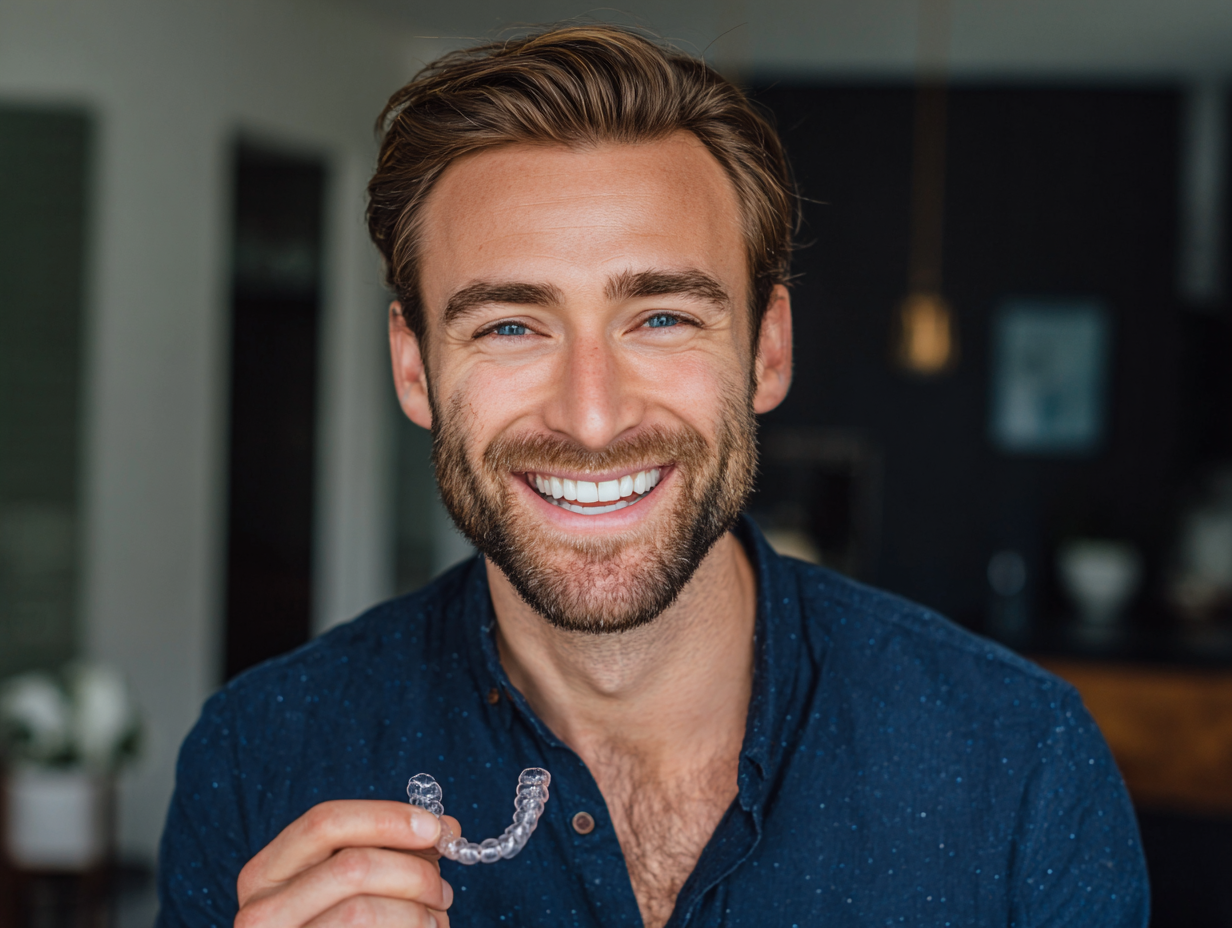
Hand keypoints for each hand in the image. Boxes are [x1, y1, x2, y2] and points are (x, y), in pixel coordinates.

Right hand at [235, 801, 459, 927]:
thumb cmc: (342, 927)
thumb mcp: (353, 884)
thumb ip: (392, 851)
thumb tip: (445, 827)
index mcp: (267, 872)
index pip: (324, 822)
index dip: (386, 818)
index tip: (434, 827)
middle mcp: (260, 911)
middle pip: (351, 866)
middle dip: (413, 872)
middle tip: (442, 888)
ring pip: (361, 910)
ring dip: (416, 911)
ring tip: (436, 917)